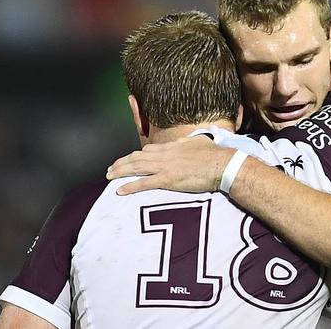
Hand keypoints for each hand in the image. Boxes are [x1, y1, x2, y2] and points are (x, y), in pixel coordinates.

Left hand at [106, 135, 235, 194]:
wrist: (221, 164)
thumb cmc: (214, 155)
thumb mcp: (199, 142)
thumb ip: (189, 142)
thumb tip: (188, 141)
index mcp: (171, 146)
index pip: (148, 149)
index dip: (135, 155)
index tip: (128, 160)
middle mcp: (164, 155)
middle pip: (136, 158)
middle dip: (121, 163)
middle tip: (110, 169)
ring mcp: (164, 167)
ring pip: (136, 168)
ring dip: (120, 172)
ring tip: (109, 177)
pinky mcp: (167, 180)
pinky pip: (143, 183)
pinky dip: (130, 186)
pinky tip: (119, 190)